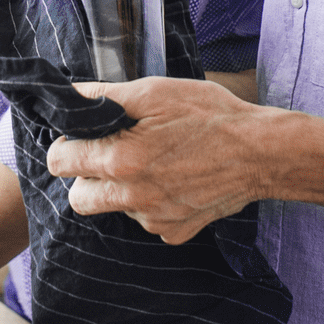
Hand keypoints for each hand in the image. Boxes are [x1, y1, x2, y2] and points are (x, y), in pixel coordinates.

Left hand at [47, 77, 268, 243]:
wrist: (262, 152)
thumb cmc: (211, 115)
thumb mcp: (155, 92)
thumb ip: (106, 96)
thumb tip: (71, 96)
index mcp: (121, 159)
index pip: (61, 162)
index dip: (66, 145)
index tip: (79, 137)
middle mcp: (133, 197)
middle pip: (78, 198)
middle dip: (85, 175)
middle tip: (109, 153)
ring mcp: (154, 219)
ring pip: (114, 208)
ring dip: (121, 189)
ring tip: (152, 161)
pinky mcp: (174, 232)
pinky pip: (146, 220)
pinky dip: (151, 203)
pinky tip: (174, 179)